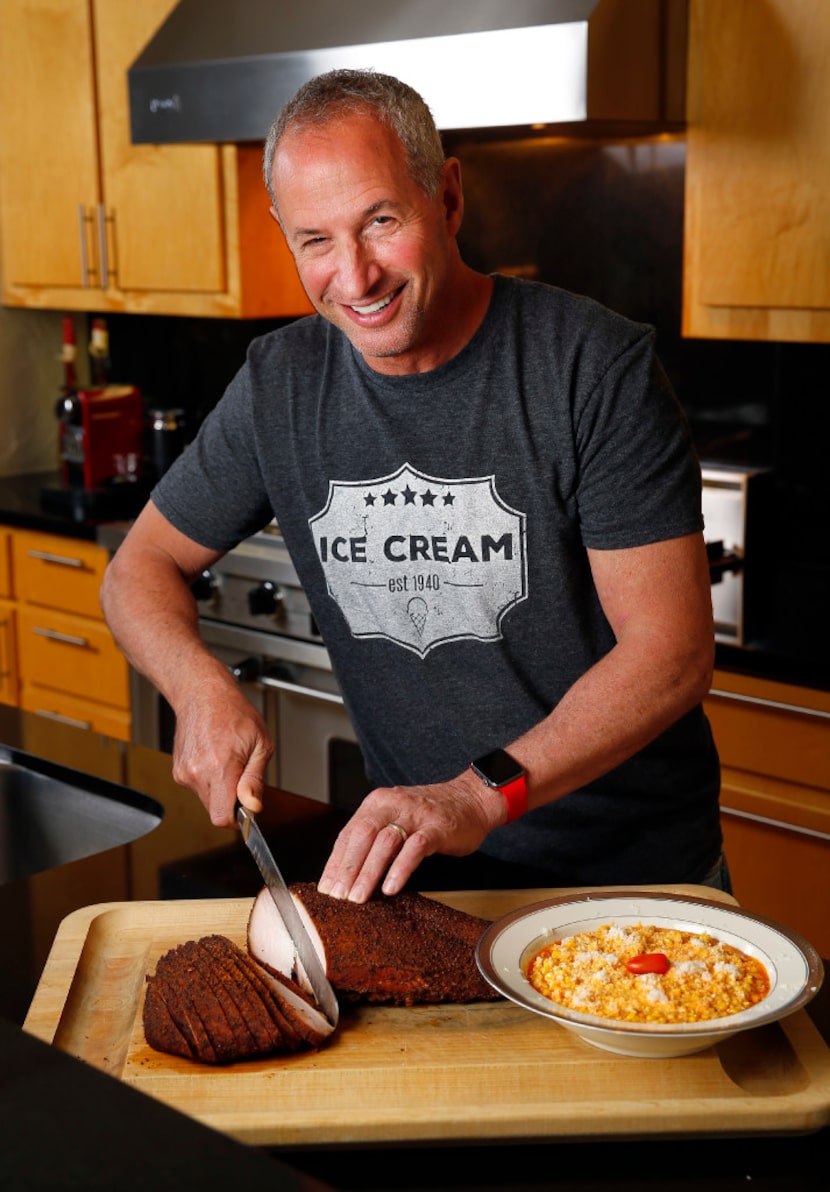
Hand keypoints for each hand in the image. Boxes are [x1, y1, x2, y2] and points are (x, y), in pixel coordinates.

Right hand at [170, 678, 273, 826]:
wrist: (202, 694)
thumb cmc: (234, 713)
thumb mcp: (260, 744)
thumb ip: (255, 780)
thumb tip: (253, 806)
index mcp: (220, 768)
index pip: (221, 818)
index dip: (237, 819)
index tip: (246, 808)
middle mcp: (197, 773)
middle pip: (215, 810)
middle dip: (230, 801)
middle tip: (240, 774)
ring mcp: (184, 773)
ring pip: (206, 799)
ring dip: (219, 789)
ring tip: (226, 760)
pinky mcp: (177, 771)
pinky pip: (197, 787)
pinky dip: (207, 780)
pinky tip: (213, 757)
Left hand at [317, 768, 507, 902]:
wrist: (472, 799)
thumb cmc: (431, 815)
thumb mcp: (396, 817)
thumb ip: (375, 838)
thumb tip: (348, 874)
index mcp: (377, 803)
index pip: (348, 834)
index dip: (335, 863)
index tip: (325, 888)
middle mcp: (393, 804)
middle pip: (362, 836)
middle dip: (347, 869)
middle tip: (337, 897)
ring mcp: (415, 815)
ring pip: (385, 843)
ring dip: (368, 873)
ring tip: (358, 898)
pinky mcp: (436, 827)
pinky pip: (414, 848)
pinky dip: (400, 869)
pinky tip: (391, 888)